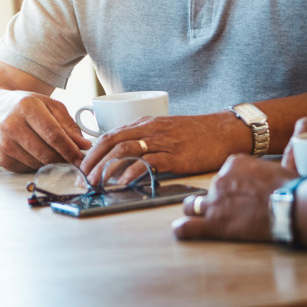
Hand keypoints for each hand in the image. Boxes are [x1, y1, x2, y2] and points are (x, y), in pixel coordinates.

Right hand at [0, 89, 91, 171]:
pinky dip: (38, 165)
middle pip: (45, 152)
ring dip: (52, 163)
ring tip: (57, 154)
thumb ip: (69, 125)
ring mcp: (3, 143)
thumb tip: (84, 145)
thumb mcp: (51, 106)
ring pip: (37, 163)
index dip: (70, 149)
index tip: (82, 157)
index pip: (53, 134)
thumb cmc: (28, 106)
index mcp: (26, 107)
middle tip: (75, 161)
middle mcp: (11, 125)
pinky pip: (27, 168)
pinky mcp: (0, 157)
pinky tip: (39, 154)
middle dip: (64, 159)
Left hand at [80, 111, 248, 184]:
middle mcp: (151, 129)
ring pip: (124, 151)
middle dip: (93, 161)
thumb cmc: (197, 133)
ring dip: (105, 168)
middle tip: (83, 179)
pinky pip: (147, 163)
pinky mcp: (174, 156)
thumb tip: (126, 156)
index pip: (111, 134)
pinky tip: (122, 183)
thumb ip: (147, 139)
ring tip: (96, 183)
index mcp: (147, 123)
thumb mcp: (167, 130)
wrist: (224, 131)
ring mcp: (162, 142)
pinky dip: (130, 173)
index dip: (93, 151)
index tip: (83, 166)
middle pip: (112, 142)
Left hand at [172, 155, 295, 241]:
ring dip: (195, 210)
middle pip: (211, 190)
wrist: (289, 205)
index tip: (241, 193)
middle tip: (231, 209)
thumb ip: (269, 166)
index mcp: (234, 163)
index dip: (232, 185)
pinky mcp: (214, 224)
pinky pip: (189, 227)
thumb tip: (285, 151)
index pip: (224, 173)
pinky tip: (179, 230)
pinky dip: (183, 229)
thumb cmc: (289, 187)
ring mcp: (214, 201)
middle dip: (217, 199)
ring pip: (193, 205)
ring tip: (199, 217)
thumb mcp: (277, 167)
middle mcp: (220, 179)